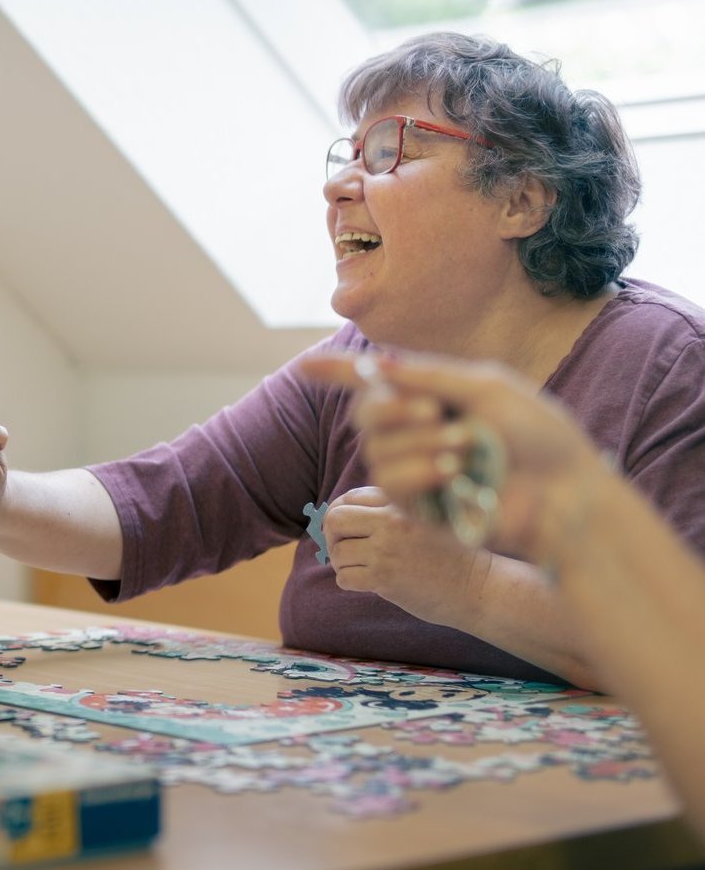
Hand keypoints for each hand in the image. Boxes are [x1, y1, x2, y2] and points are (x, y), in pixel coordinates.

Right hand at [299, 351, 605, 560]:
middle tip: (434, 410)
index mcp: (436, 396)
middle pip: (366, 413)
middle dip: (393, 408)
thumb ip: (427, 375)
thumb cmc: (540, 439)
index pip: (376, 381)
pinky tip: (453, 474)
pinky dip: (418, 470)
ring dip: (419, 442)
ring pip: (376, 448)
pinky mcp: (419, 506)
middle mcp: (420, 431)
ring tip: (466, 448)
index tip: (306, 367)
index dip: (338, 372)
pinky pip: (389, 481)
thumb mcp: (487, 388)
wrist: (563, 496)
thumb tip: (376, 364)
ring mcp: (417, 469)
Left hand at [323, 485, 489, 626]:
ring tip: (361, 565)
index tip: (349, 527)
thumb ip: (391, 507)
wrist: (479, 586)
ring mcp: (387, 550)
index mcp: (401, 502)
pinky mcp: (385, 578)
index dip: (342, 511)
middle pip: (335, 519)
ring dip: (342, 561)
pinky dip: (349, 581)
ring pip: (337, 551)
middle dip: (332, 534)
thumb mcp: (425, 516)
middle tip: (344, 546)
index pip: (350, 497)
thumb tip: (341, 508)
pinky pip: (344, 577)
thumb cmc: (451, 553)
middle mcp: (391, 522)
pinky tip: (366, 581)